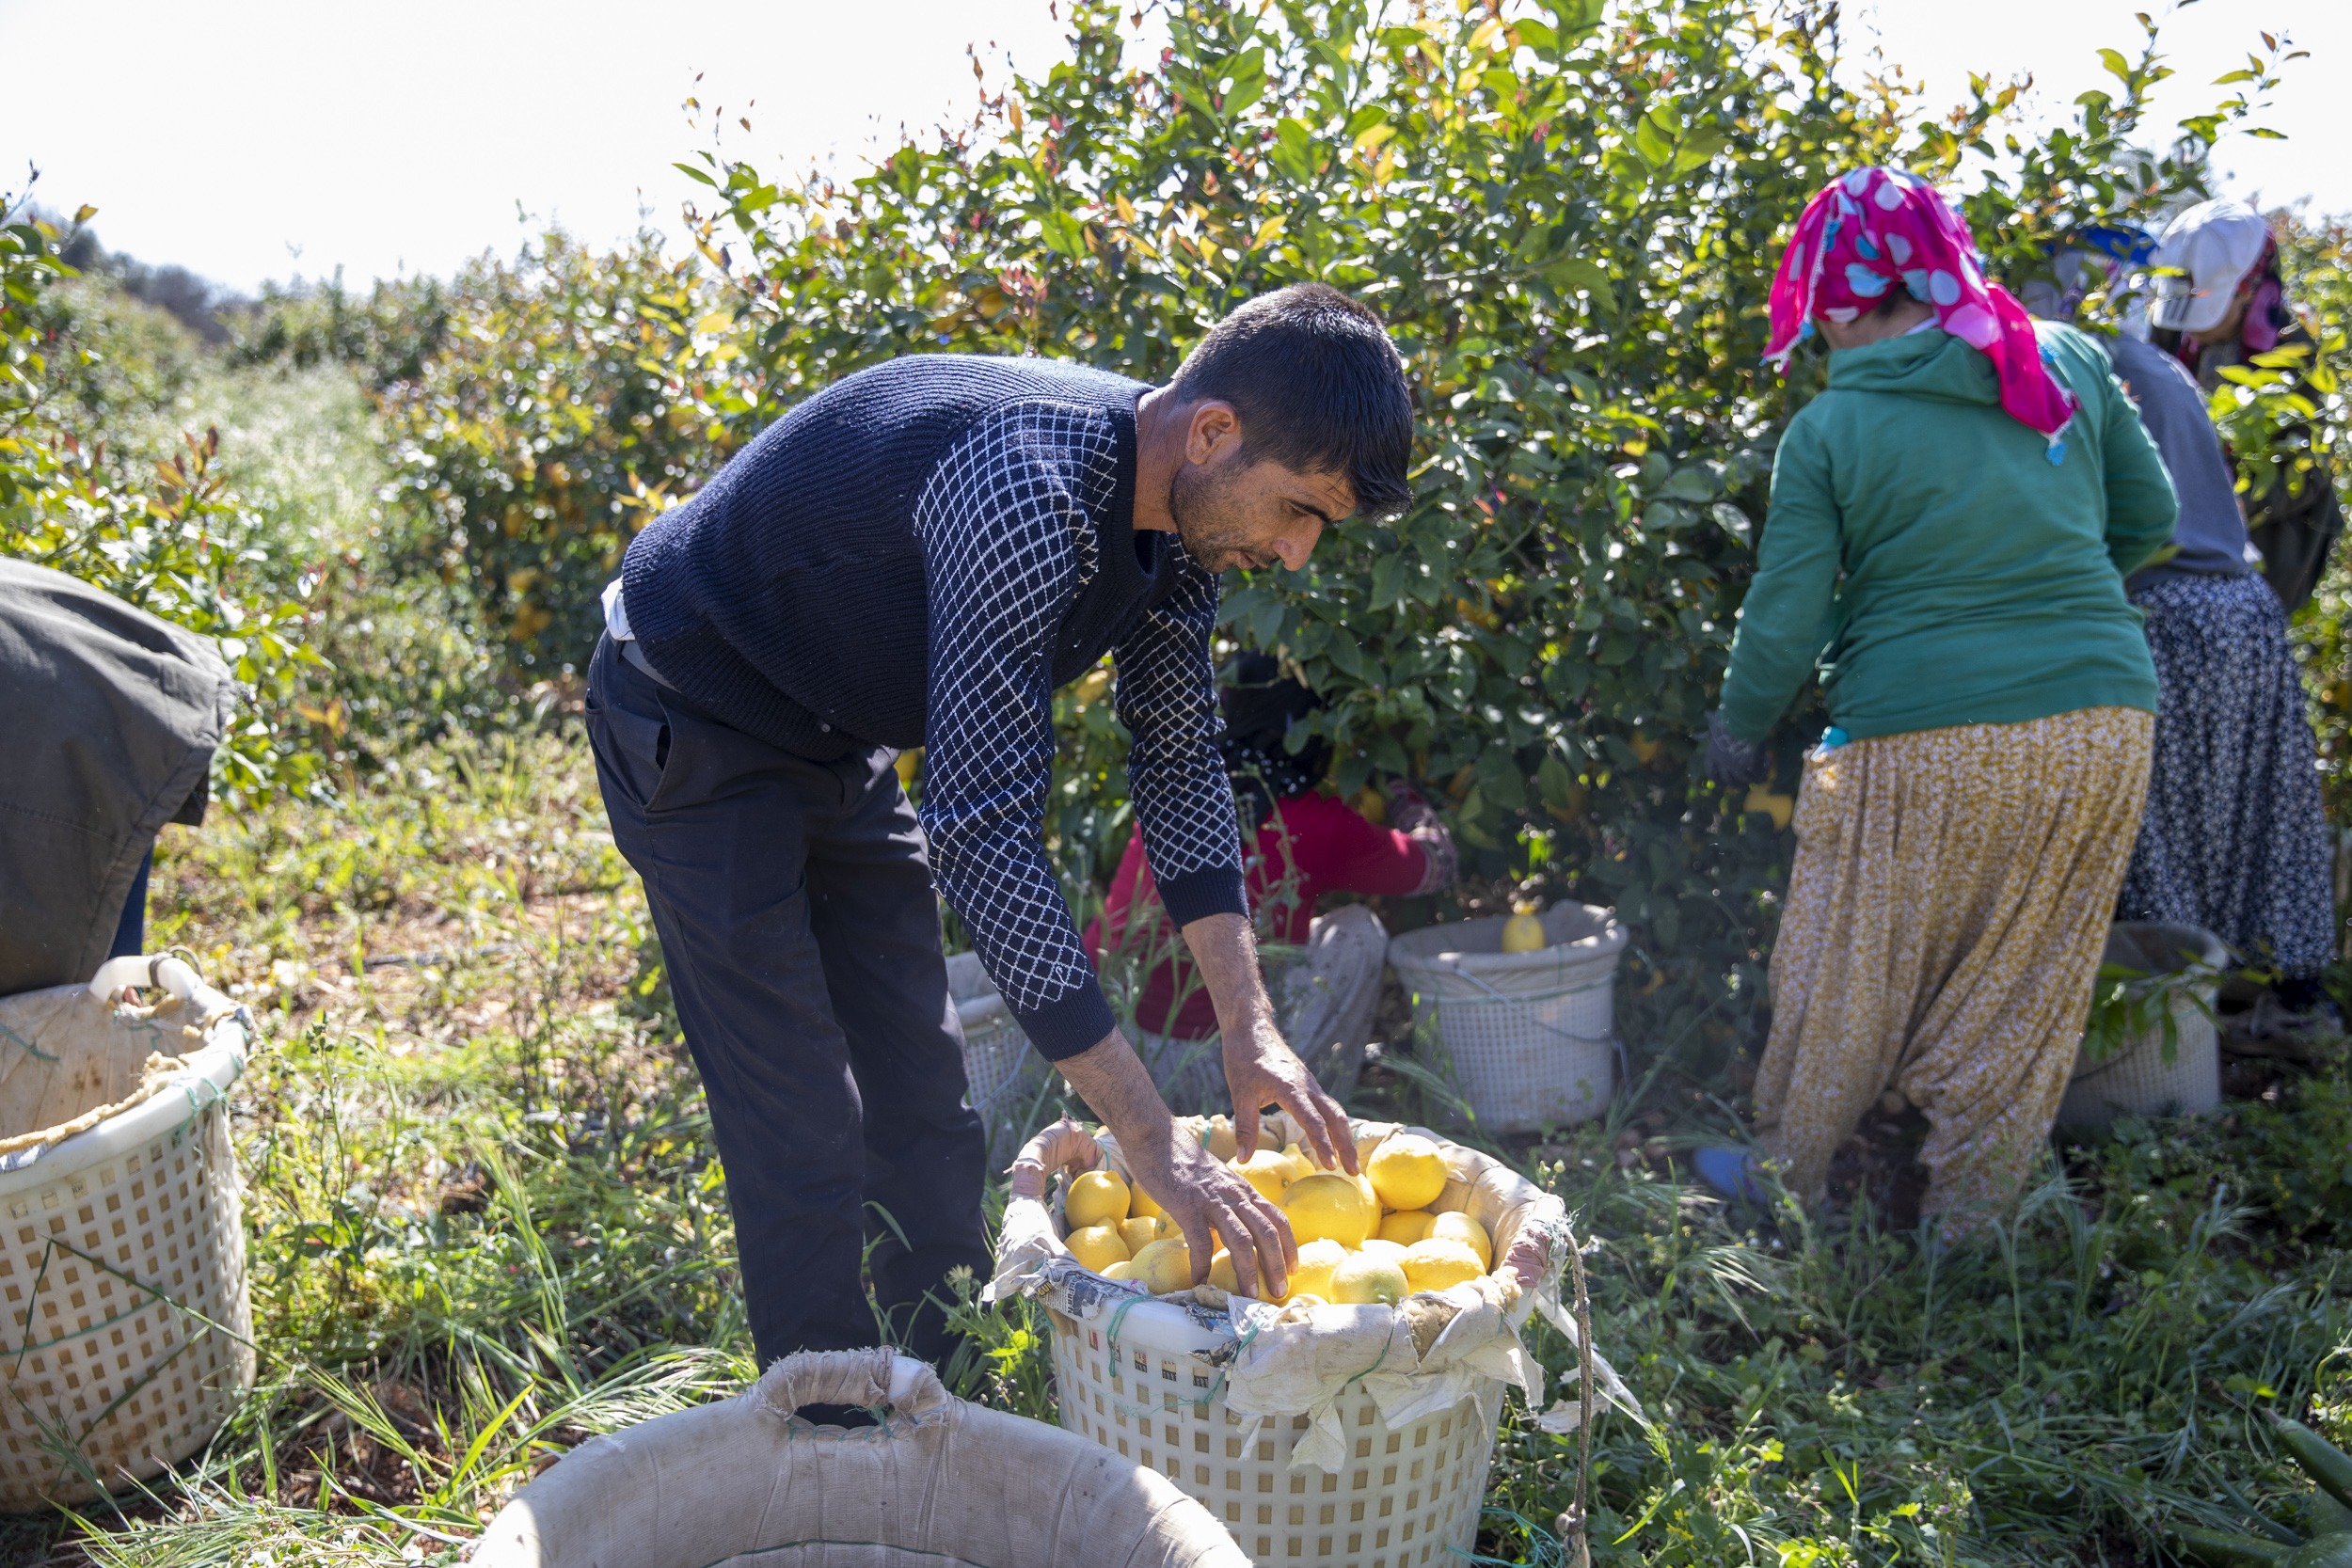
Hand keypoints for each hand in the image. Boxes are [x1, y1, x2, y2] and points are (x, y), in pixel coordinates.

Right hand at [1120, 1111, 1297, 1298]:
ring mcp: (1212, 1200)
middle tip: (1279, 1291)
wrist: (1155, 1136)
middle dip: (1276, 1264)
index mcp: (1243, 1189)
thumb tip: (1229, 1232)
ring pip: (1242, 1239)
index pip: (1277, 1218)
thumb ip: (1227, 1202)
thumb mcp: (1215, 1180)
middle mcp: (1234, 1194)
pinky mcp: (1188, 1205)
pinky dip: (1202, 1265)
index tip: (1292, 1268)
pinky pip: (1201, 1240)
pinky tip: (1199, 1281)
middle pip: (1267, 1232)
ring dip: (1248, 1270)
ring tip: (1249, 1295)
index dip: (1289, 1245)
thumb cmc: (1182, 1160)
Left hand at [1222, 1013, 1359, 1175]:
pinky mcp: (1309, 1084)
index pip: (1313, 1121)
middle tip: (1353, 1173)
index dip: (1323, 1144)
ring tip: (1349, 1163)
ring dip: (1344, 1137)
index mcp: (1292, 1089)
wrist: (1252, 1027)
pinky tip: (1334, 1141)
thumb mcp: (1240, 1094)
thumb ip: (1245, 1128)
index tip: (1330, 1166)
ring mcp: (1311, 1085)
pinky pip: (1328, 1107)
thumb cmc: (1244, 1058)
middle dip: (1346, 1145)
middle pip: (1336, 1118)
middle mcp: (1308, 1086)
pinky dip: (1335, 1126)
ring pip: (1336, 1112)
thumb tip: (1243, 1160)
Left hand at [1704, 710, 1771, 789]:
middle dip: (1733, 784)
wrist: (1744, 720)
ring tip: (1757, 776)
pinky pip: (1757, 775)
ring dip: (1749, 780)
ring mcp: (1737, 766)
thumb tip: (1706, 713)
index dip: (1716, 780)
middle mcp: (1723, 763)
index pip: (1711, 772)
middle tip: (1740, 785)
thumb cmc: (1729, 718)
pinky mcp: (1750, 766)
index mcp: (1713, 754)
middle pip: (1727, 780)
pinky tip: (1768, 763)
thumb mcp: (1717, 720)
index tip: (1721, 784)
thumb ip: (1712, 722)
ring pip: (1743, 780)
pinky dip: (1763, 772)